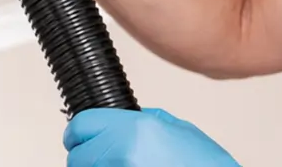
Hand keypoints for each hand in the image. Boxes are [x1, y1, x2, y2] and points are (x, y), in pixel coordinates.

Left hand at [63, 108, 240, 166]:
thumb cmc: (205, 165)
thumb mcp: (176, 128)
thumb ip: (144, 120)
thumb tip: (122, 119)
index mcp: (135, 129)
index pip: (81, 125)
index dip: (77, 131)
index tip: (78, 136)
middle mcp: (124, 153)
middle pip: (76, 156)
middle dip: (83, 157)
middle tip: (97, 157)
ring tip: (113, 165)